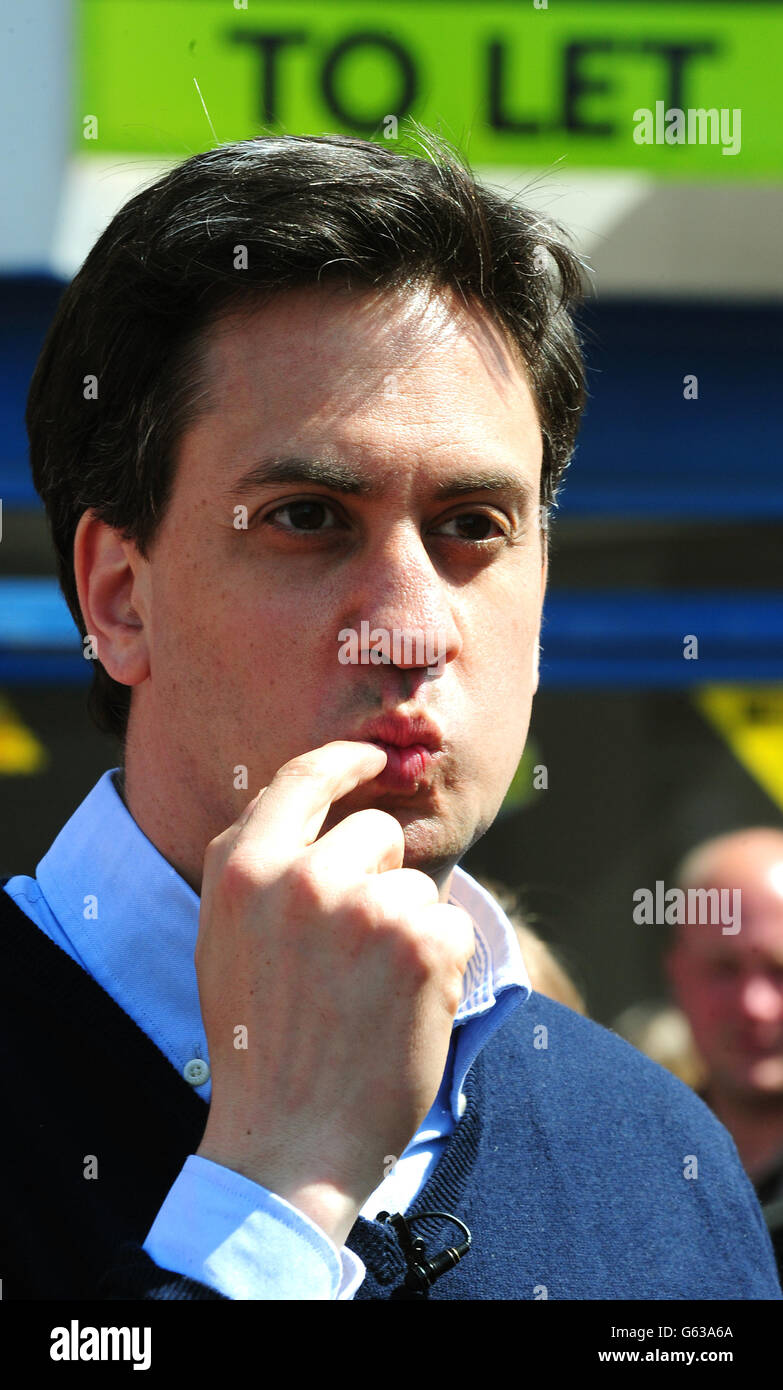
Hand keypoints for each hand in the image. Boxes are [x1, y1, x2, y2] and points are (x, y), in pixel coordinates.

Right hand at [194, 740, 474, 1247]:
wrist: (289, 1143)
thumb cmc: (259, 1046)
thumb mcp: (223, 941)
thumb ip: (260, 865)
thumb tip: (316, 797)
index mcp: (243, 871)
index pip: (303, 777)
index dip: (346, 760)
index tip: (374, 757)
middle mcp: (302, 878)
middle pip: (375, 832)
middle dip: (378, 876)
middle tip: (355, 952)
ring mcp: (365, 909)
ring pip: (415, 884)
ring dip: (407, 929)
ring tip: (369, 998)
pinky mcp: (422, 945)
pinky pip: (451, 926)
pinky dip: (440, 967)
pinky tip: (402, 1014)